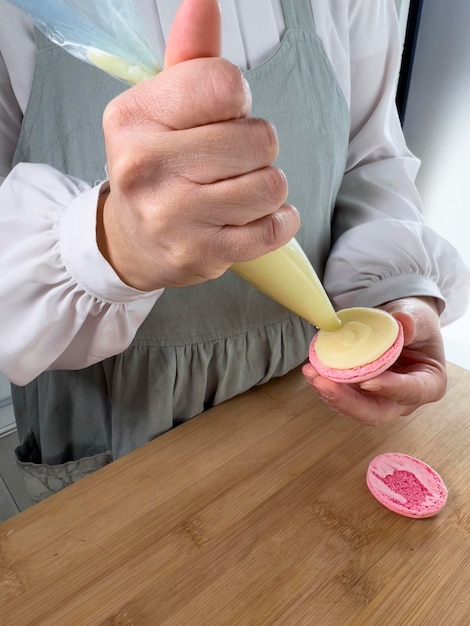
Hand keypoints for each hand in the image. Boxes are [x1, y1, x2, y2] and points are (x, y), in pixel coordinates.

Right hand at [97, 0, 298, 290]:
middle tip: (230, 160)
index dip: (237, 99)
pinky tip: (256, 217)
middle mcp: (145, 168)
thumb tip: (204, 2)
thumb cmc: (155, 167)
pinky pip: (273, 229)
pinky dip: (277, 221)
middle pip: (259, 139)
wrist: (132, 240)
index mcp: (133, 118)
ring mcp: (173, 218)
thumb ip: (190, 57)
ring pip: (271, 185)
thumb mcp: (160, 108)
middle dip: (257, 147)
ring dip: (267, 186)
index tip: (221, 116)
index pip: (224, 85)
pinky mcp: (201, 255)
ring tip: (239, 191)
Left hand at [302, 297, 446, 424]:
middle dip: (348, 402)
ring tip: (311, 373)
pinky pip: (343, 396)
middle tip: (324, 383)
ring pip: (355, 408)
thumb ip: (413, 322)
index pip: (411, 391)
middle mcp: (403, 399)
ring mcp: (379, 399)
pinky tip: (312, 371)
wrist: (401, 326)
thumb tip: (403, 322)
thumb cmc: (416, 324)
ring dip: (330, 394)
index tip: (368, 382)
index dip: (390, 389)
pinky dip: (326, 386)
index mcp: (428, 384)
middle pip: (376, 412)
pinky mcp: (359, 394)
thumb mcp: (419, 318)